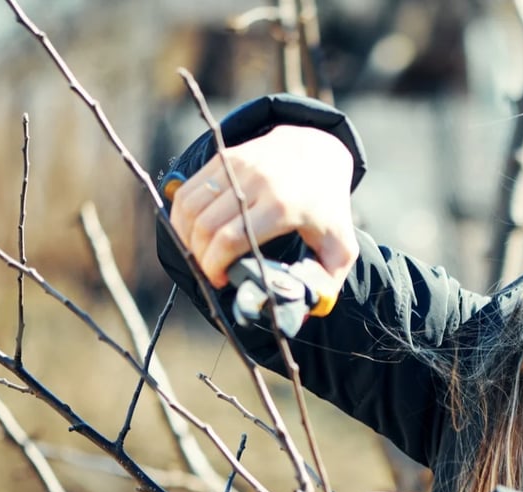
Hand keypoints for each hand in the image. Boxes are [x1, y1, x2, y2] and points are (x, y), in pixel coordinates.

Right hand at [168, 125, 357, 287]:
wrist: (317, 151)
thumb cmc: (326, 206)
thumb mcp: (340, 245)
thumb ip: (329, 281)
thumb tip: (309, 308)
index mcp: (283, 206)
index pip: (231, 239)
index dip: (215, 266)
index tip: (220, 281)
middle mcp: (257, 182)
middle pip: (206, 226)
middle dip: (199, 257)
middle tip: (208, 272)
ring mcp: (237, 166)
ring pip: (190, 207)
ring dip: (185, 237)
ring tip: (198, 255)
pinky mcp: (224, 157)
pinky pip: (188, 191)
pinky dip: (181, 216)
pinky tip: (191, 234)